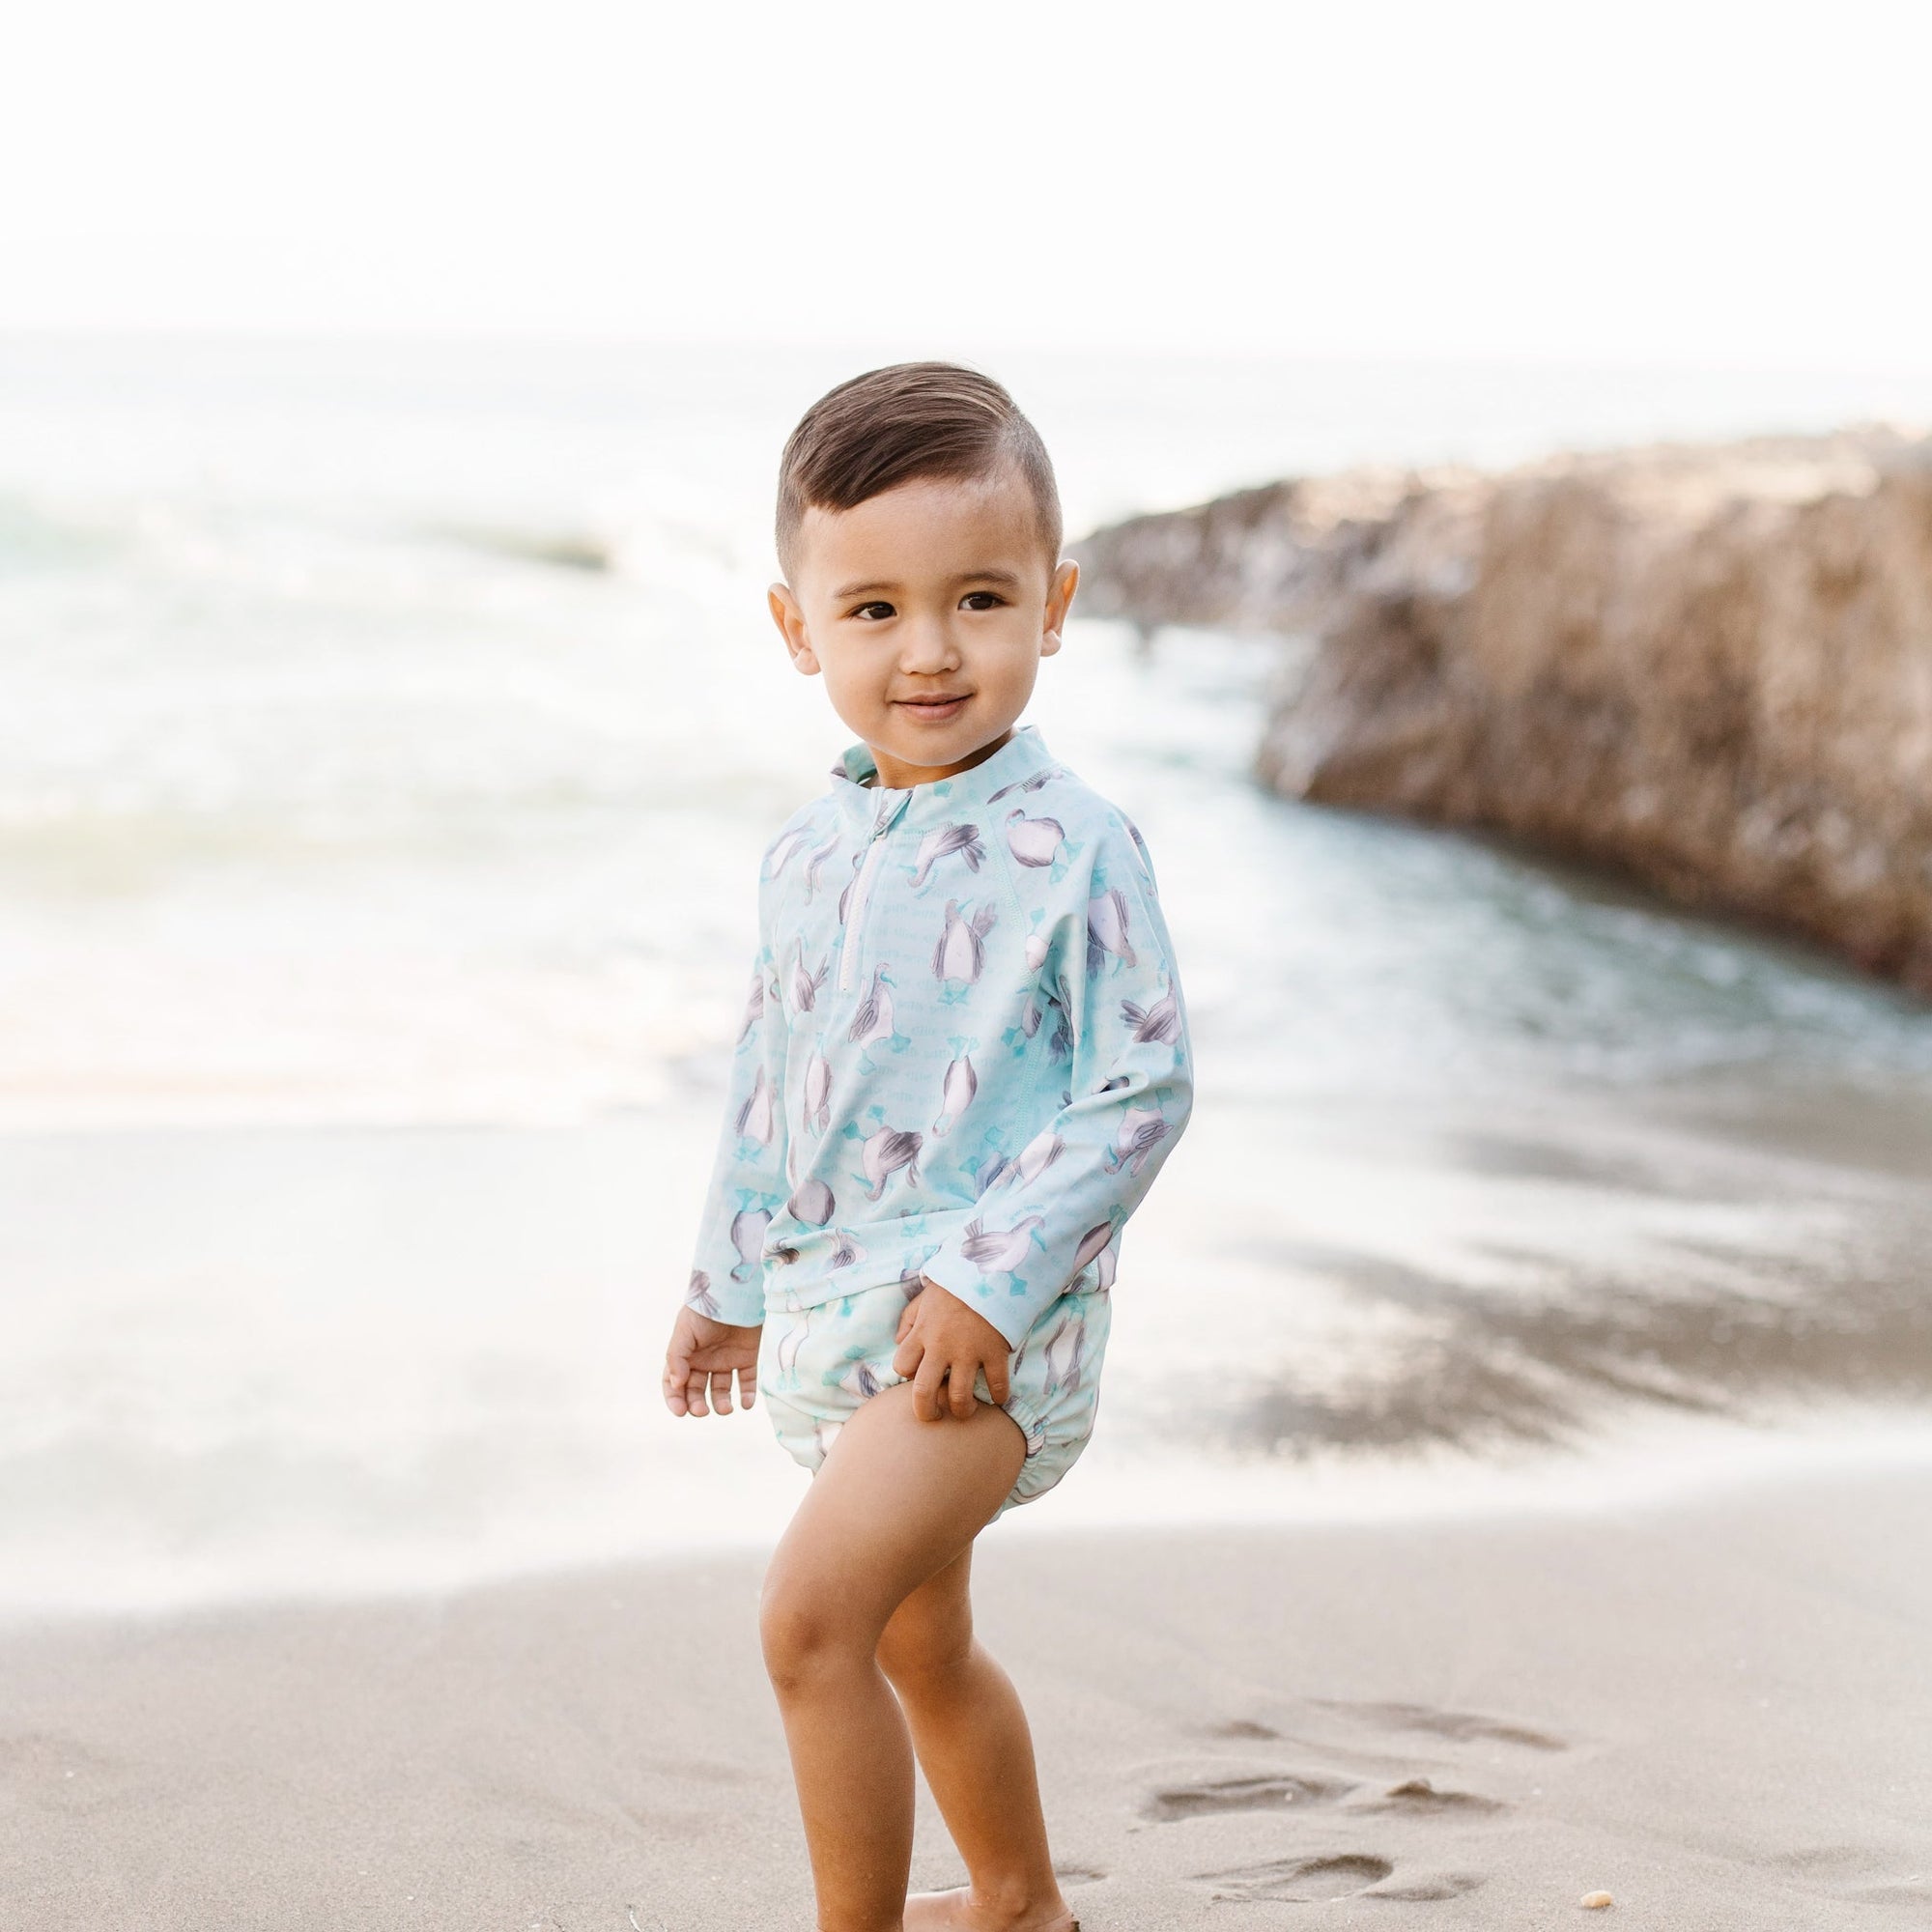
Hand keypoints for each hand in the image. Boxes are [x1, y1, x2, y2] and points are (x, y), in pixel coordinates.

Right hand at [662, 1306, 762, 1416]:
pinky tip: (746, 1403)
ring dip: (722, 1403)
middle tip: (702, 1411)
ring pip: (722, 1390)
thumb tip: (677, 1384)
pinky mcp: (747, 1357)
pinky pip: (747, 1380)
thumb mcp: (684, 1331)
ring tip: (726, 1409)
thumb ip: (676, 1358)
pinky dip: (747, 1394)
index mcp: (685, 1356)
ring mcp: (725, 1360)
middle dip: (697, 1404)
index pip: (674, 1384)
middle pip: (696, 1391)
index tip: (681, 1411)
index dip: (675, 1399)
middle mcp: (704, 1362)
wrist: (734, 1291)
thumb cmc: (704, 1309)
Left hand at [892, 1279, 1012, 1422]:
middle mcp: (941, 1347)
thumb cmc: (955, 1285)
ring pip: (959, 1396)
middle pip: (923, 1392)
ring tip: (965, 1410)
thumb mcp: (924, 1297)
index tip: (919, 1374)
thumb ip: (908, 1320)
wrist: (989, 1269)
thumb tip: (899, 1343)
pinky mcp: (994, 1352)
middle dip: (926, 1412)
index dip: (908, 1374)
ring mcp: (968, 1352)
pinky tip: (998, 1398)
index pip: (902, 1366)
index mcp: (922, 1333)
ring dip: (961, 1409)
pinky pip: (996, 1384)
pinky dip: (999, 1396)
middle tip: (933, 1417)